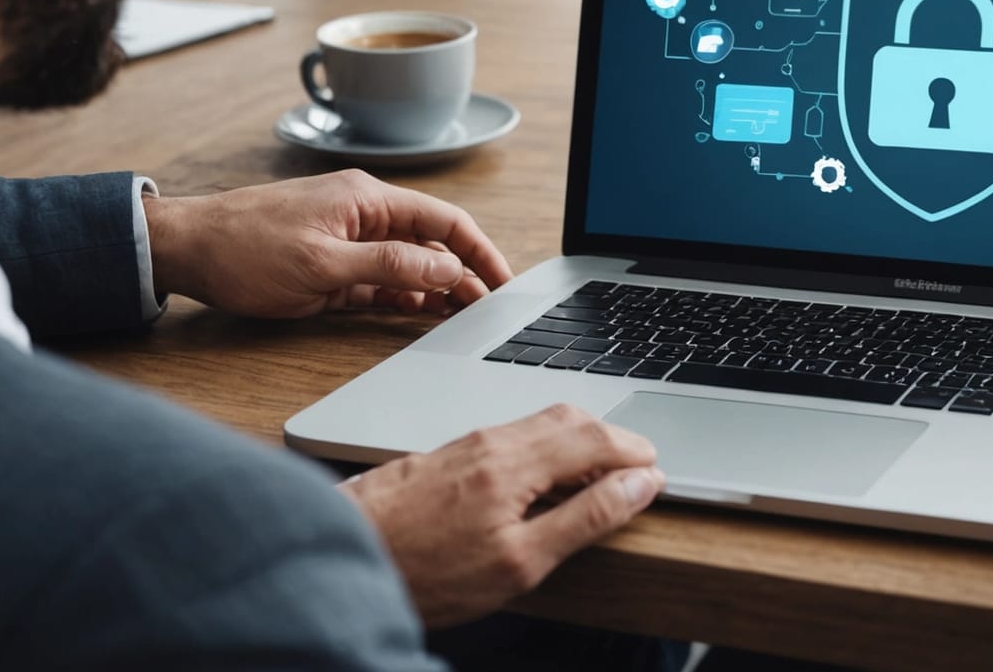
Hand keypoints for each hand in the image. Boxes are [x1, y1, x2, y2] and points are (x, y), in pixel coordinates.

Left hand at [142, 169, 514, 317]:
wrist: (184, 251)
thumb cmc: (244, 249)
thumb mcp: (323, 265)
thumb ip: (390, 268)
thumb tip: (446, 271)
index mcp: (368, 200)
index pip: (444, 221)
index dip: (480, 251)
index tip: (502, 281)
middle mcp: (365, 215)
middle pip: (433, 243)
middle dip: (466, 273)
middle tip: (490, 308)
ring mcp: (349, 240)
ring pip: (410, 265)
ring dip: (438, 289)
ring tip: (466, 316)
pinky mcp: (333, 265)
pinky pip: (382, 280)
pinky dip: (405, 297)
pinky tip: (425, 313)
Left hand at [340, 405, 663, 626]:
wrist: (337, 561)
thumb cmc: (425, 573)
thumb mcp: (521, 562)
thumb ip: (586, 518)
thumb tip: (639, 485)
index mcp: (516, 463)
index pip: (597, 438)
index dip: (635, 454)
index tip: (655, 473)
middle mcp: (490, 442)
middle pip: (570, 418)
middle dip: (610, 439)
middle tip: (632, 473)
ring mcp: (462, 444)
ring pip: (538, 423)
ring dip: (576, 442)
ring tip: (590, 480)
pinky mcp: (442, 456)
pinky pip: (509, 436)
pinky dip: (542, 449)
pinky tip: (535, 482)